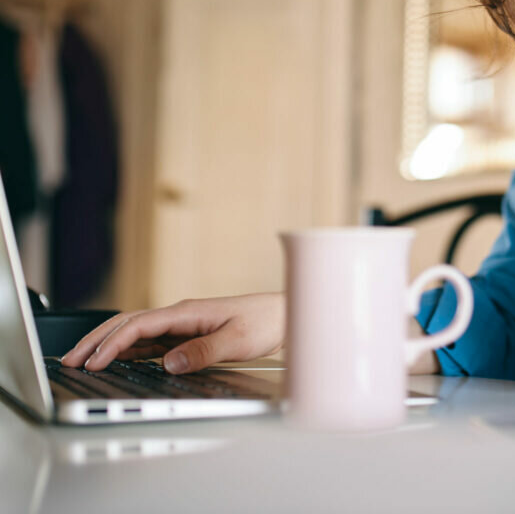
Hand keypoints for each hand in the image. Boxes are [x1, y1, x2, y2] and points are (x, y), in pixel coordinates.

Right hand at [60, 293, 284, 373]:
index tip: (94, 362)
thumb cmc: (265, 321)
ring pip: (135, 333)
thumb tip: (169, 362)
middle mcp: (180, 315)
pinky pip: (150, 342)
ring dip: (108, 345)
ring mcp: (182, 325)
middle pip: (128, 324)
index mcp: (187, 312)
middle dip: (97, 340)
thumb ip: (204, 351)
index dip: (112, 343)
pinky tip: (117, 361)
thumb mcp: (237, 340)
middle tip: (70, 360)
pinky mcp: (188, 334)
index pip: (139, 325)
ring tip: (84, 361)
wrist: (284, 314)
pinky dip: (128, 350)